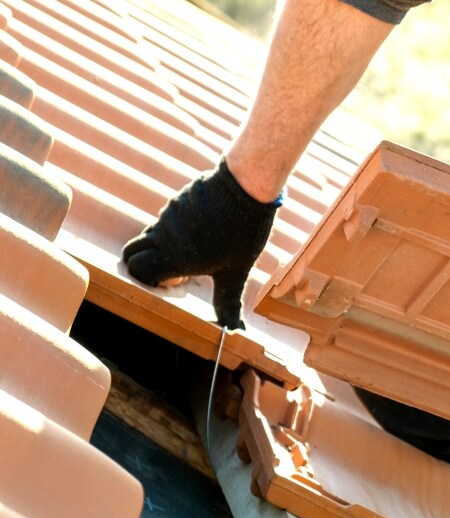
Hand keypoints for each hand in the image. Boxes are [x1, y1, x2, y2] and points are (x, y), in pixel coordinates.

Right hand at [122, 159, 279, 328]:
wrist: (248, 185)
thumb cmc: (242, 232)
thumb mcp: (236, 271)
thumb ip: (227, 301)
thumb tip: (235, 331)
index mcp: (173, 255)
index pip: (135, 268)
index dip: (146, 278)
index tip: (172, 281)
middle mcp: (164, 234)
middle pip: (132, 251)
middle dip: (143, 262)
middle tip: (172, 267)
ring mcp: (169, 213)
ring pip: (153, 233)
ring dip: (165, 244)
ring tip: (198, 246)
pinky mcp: (179, 198)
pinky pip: (169, 217)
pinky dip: (178, 227)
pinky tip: (207, 226)